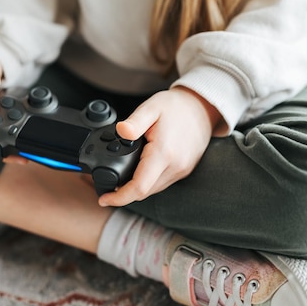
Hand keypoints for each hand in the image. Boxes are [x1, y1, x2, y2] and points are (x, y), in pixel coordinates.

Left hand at [98, 86, 223, 206]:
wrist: (202, 107)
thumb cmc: (176, 106)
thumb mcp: (151, 107)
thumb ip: (134, 121)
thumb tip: (120, 131)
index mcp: (164, 153)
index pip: (139, 187)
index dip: (119, 197)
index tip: (104, 199)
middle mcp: (175, 166)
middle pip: (144, 192)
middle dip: (124, 193)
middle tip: (107, 186)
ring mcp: (181, 170)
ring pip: (153, 190)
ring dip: (136, 188)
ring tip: (121, 178)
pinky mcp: (184, 170)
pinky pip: (162, 183)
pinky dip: (148, 182)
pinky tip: (139, 171)